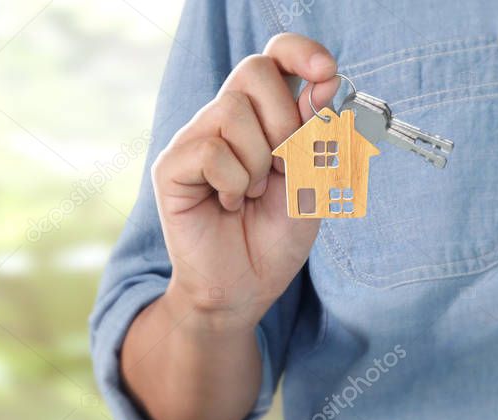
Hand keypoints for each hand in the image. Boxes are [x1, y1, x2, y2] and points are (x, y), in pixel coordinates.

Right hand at [151, 33, 339, 328]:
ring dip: (258, 161)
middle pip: (252, 70)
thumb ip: (317, 134)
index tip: (326, 74)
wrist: (242, 290)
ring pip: (232, 111)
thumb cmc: (273, 238)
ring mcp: (193, 141)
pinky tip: (227, 204)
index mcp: (260, 117)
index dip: (301, 52)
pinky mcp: (171, 167)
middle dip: (284, 120)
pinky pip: (211, 150)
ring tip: (250, 194)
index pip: (274, 56)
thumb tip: (321, 84)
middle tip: (284, 166)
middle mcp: (222, 121)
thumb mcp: (313, 182)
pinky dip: (233, 182)